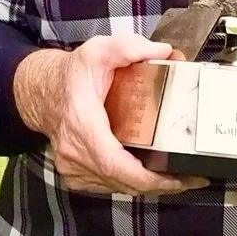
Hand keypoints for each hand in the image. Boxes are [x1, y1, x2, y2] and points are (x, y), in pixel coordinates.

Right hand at [13, 36, 204, 198]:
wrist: (44, 92)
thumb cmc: (72, 75)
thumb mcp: (98, 50)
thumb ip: (130, 47)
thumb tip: (165, 53)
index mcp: (81, 123)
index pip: (113, 162)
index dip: (145, 177)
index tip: (175, 178)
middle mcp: (74, 152)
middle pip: (122, 181)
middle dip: (160, 184)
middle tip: (192, 177)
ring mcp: (73, 168)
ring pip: (117, 188)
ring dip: (149, 187)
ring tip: (180, 177)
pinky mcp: (76, 176)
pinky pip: (109, 186)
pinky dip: (132, 184)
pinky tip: (153, 175)